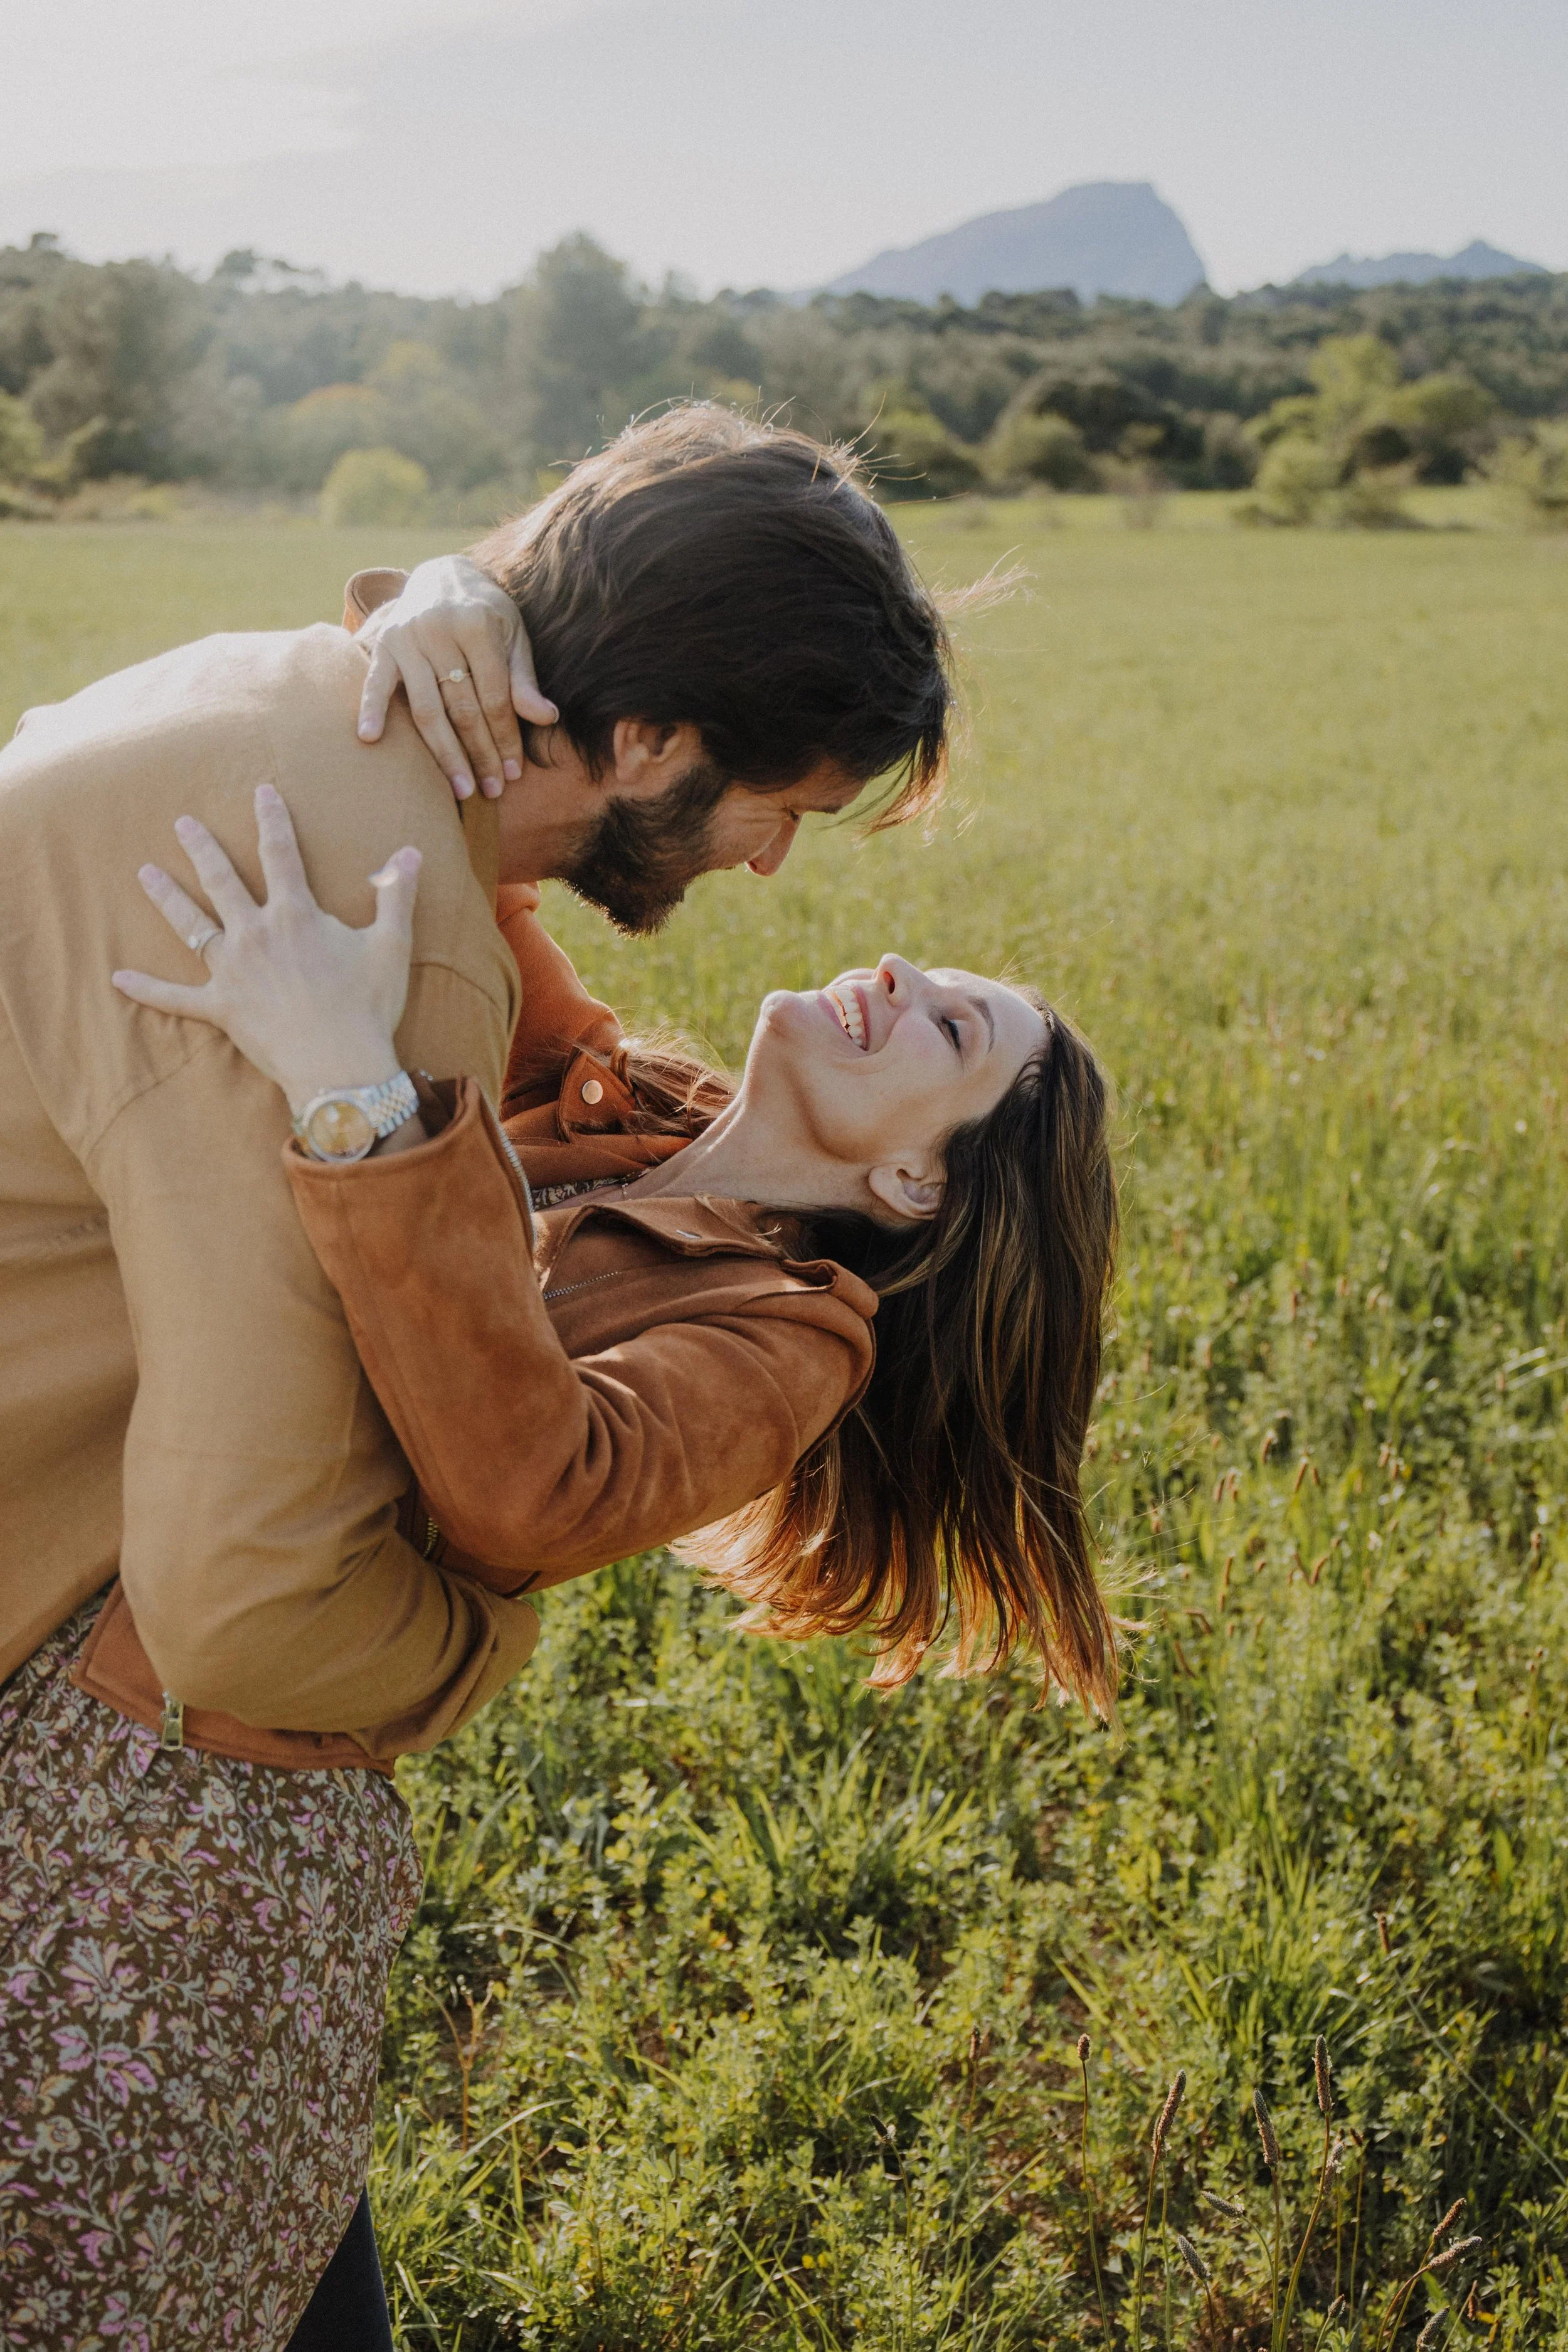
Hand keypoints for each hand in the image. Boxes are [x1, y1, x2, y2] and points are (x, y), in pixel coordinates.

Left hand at [112, 783, 419, 1115]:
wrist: (339, 1065)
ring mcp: (233, 971)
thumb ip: (396, 896)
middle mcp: (256, 934)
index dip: (272, 819)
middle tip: (182, 822)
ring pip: (192, 926)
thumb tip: (410, 852)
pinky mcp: (221, 1007)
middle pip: (222, 880)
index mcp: (295, 915)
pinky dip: (146, 989)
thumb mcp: (392, 946)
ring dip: (167, 897)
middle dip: (202, 847)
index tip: (262, 791)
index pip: (281, 854)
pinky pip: (175, 998)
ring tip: (144, 873)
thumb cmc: (368, 1006)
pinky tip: (118, 977)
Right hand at [354, 553, 557, 800]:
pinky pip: (376, 681)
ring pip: (427, 708)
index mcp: (478, 625)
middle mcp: (440, 630)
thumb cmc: (486, 614)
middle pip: (463, 708)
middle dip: (480, 754)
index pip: (495, 696)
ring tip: (460, 790)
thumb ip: (524, 678)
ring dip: (444, 754)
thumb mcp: (514, 637)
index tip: (513, 774)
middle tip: (490, 791)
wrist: (443, 575)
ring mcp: (408, 637)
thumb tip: (547, 718)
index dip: (506, 738)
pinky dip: (371, 708)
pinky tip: (370, 737)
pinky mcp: (383, 643)